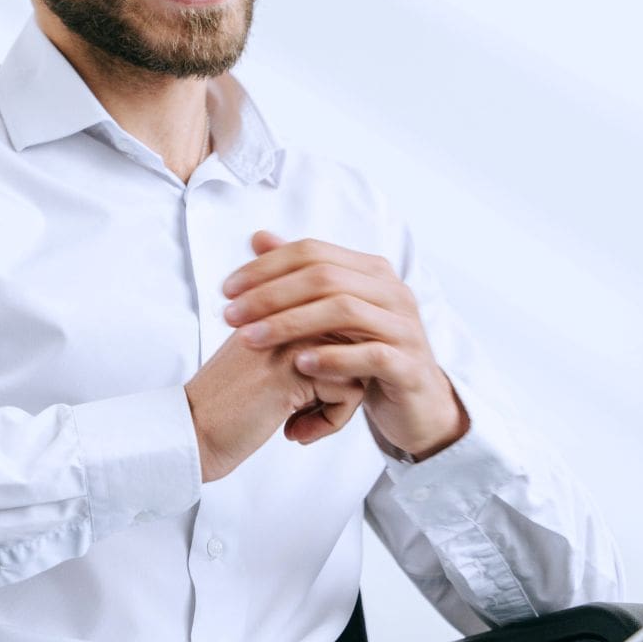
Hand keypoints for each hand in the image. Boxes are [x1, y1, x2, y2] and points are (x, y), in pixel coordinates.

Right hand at [183, 324, 365, 482]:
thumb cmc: (229, 407)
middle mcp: (285, 314)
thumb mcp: (267, 364)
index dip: (335, 367)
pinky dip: (331, 420)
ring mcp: (290, 339)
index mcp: (275, 307)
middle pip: (354, 342)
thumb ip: (303, 346)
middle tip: (311, 412)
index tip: (309, 396)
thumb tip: (355, 350)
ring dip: (338, 405)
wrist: (192, 434)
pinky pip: (350, 390)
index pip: (340, 326)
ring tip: (303, 421)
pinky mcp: (296, 370)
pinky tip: (294, 432)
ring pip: (357, 364)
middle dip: (344, 384)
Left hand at [221, 231, 468, 460]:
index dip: (266, 266)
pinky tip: (298, 364)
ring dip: (290, 324)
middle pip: (325, 277)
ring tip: (250, 340)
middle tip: (230, 316)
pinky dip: (332, 358)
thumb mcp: (333, 314)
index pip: (313, 252)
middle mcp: (393, 292)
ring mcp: (405, 328)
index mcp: (372, 271)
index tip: (227, 290)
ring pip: (344, 311)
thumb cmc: (366, 355)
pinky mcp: (410, 366)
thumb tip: (259, 237)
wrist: (416, 404)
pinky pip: (371, 355)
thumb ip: (301, 276)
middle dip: (270, 295)